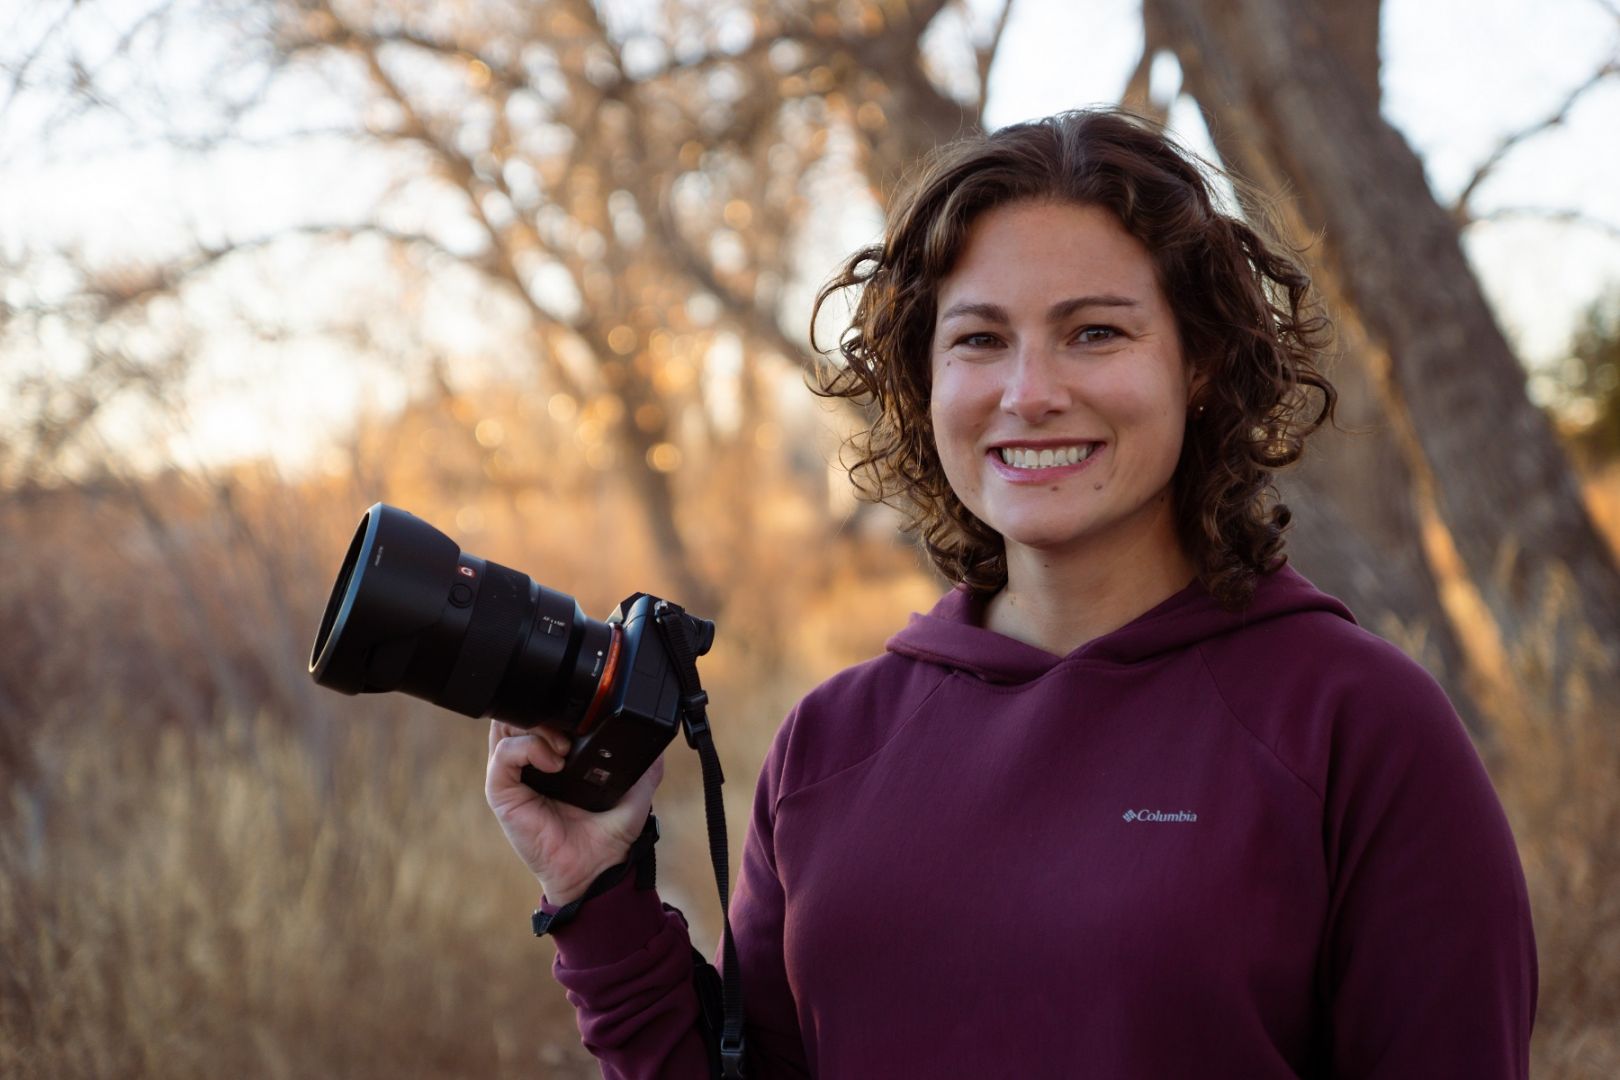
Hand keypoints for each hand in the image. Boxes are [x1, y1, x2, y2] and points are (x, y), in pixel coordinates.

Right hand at [485, 721, 664, 904]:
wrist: (595, 871)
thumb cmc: (607, 837)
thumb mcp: (635, 794)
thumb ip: (646, 767)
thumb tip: (660, 743)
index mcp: (552, 758)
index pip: (540, 715)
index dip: (556, 705)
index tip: (584, 713)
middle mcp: (529, 764)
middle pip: (518, 715)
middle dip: (542, 709)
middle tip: (570, 726)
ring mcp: (514, 778)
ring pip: (506, 728)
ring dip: (535, 725)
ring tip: (563, 744)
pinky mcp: (503, 795)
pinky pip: (503, 758)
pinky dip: (528, 749)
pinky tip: (555, 763)